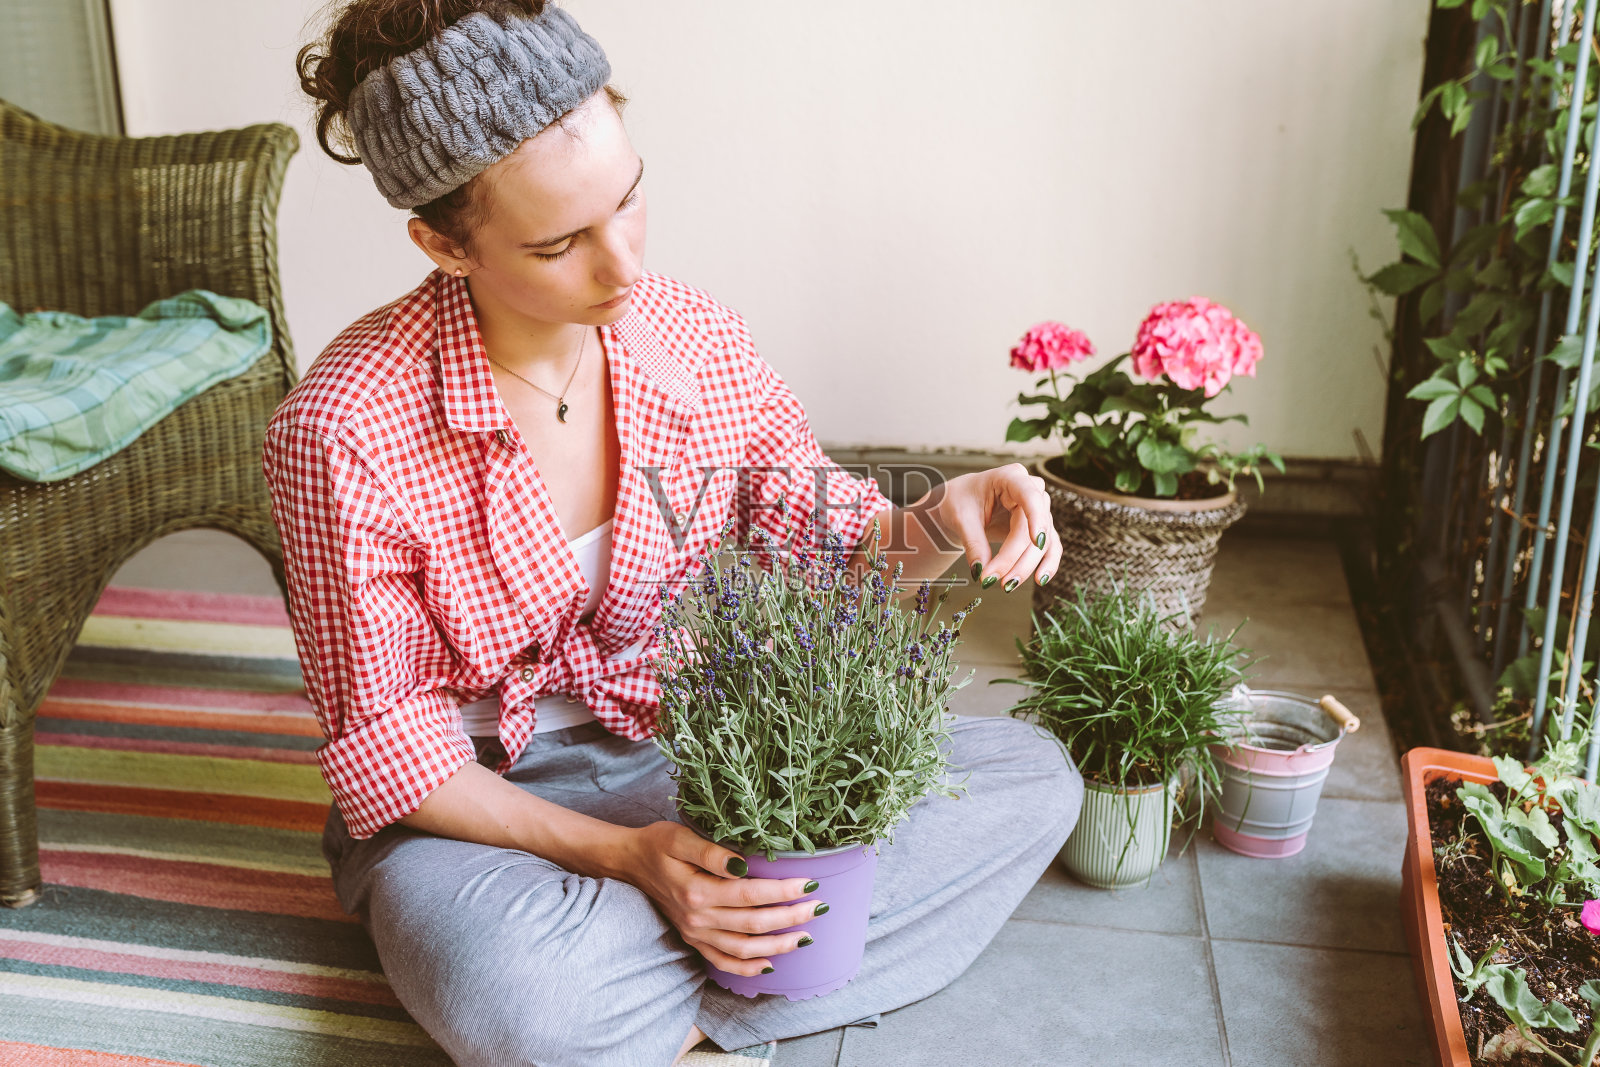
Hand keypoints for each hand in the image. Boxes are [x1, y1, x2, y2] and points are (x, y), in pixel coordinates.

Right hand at [621, 821, 822, 976]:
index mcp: (697, 891)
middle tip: (819, 906)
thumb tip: (742, 864)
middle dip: (791, 917)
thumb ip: (712, 852)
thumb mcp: (680, 837)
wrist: (630, 863)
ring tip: (805, 936)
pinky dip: (748, 967)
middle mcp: (698, 918)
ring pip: (743, 949)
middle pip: (753, 924)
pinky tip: (771, 964)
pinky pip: (723, 962)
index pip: (750, 894)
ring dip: (778, 945)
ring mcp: (695, 933)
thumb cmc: (658, 843)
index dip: (783, 891)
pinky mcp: (693, 939)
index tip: (810, 882)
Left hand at [930, 463, 1060, 591]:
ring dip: (1026, 566)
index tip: (1036, 541)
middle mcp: (1031, 490)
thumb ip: (973, 543)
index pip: (1030, 495)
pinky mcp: (1039, 528)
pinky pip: (1050, 547)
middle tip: (993, 580)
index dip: (1036, 517)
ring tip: (1007, 585)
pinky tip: (1040, 579)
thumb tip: (981, 571)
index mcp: (1010, 477)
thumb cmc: (960, 501)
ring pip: (1042, 541)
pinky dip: (1046, 564)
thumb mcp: (961, 518)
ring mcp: (1039, 509)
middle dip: (1014, 557)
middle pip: (1031, 527)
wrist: (961, 504)